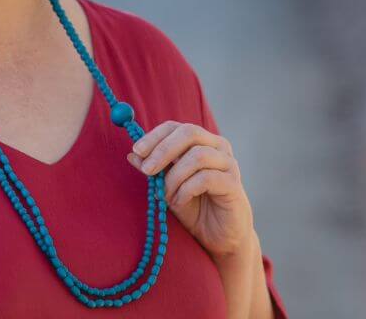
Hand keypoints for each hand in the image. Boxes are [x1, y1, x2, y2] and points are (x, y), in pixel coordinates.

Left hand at [127, 121, 253, 259]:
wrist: (219, 237)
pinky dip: (186, 189)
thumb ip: (153, 169)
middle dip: (163, 150)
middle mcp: (218, 146)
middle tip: (147, 169)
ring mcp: (229, 164)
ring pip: (197, 156)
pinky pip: (206, 178)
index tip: (136, 150)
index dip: (154, 136)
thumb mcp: (166, 185)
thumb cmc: (193, 206)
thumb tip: (132, 155)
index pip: (175, 127)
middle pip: (189, 133)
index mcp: (201, 140)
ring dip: (174, 176)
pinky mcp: (233, 184)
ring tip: (165, 194)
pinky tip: (180, 201)